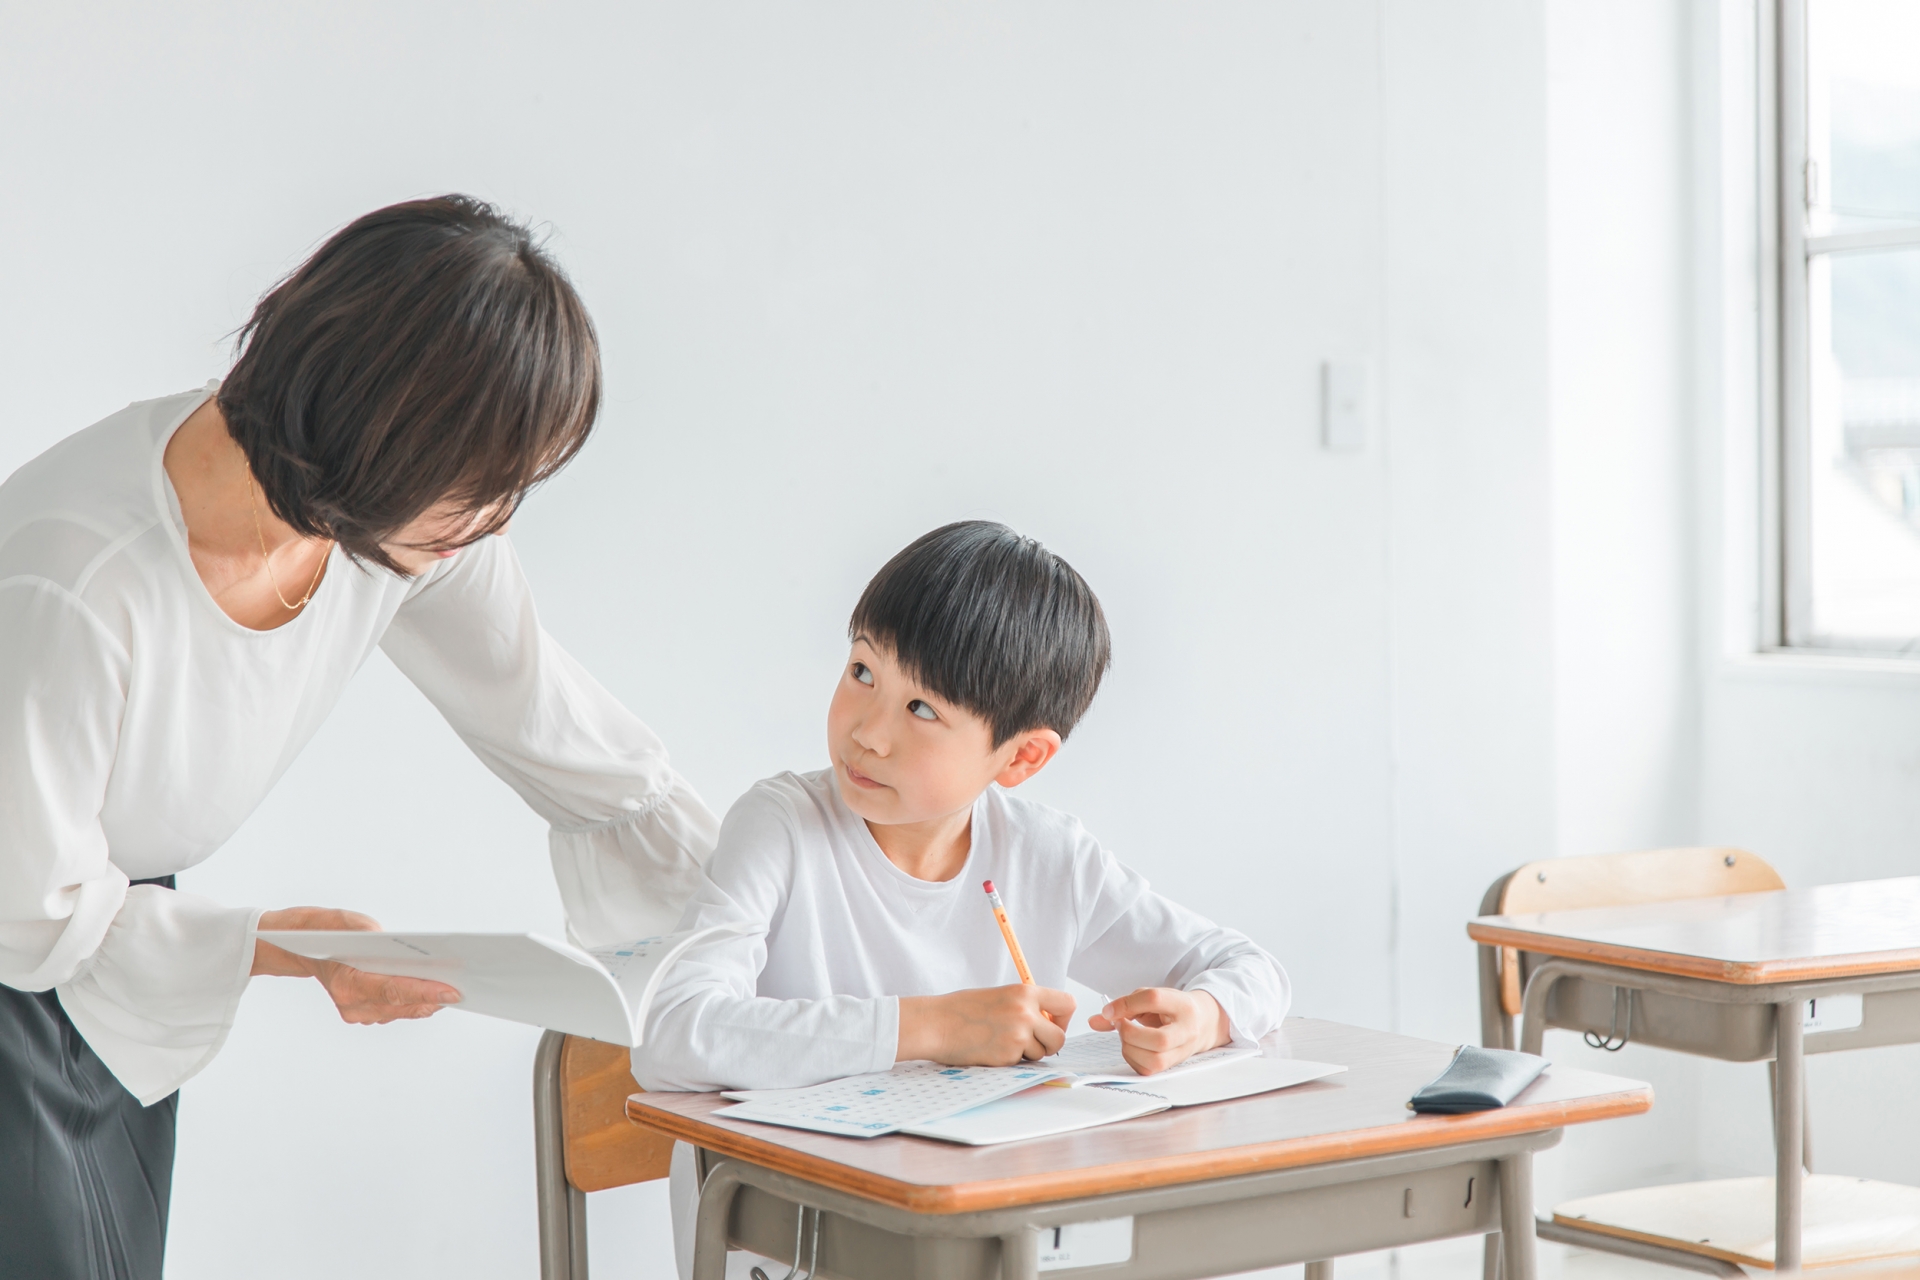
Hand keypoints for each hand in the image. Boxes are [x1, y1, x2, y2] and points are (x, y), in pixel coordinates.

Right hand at [252, 906, 460, 1024]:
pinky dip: (414, 1002)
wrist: (299, 947)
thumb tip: (386, 937)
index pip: (392, 990)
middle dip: (433, 998)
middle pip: (402, 1005)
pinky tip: (433, 991)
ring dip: (426, 1002)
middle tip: (464, 991)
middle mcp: (351, 1004)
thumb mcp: (341, 919)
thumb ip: (362, 927)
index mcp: (346, 983)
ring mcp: (356, 1012)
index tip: (452, 992)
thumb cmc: (323, 931)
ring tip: (454, 990)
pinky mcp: (363, 1013)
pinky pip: (396, 1010)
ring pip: (401, 1011)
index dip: (425, 992)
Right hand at [896, 984, 1075, 1065]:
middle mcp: (1026, 1013)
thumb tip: (1045, 1021)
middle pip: (1060, 1037)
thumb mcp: (999, 995)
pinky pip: (1020, 1063)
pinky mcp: (1008, 1056)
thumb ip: (1024, 1005)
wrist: (936, 1023)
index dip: (1063, 1018)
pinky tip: (991, 1049)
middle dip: (1049, 1044)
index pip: (1067, 1004)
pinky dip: (1010, 1060)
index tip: (1051, 1023)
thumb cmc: (961, 1009)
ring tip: (1001, 1042)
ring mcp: (1018, 1036)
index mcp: (1024, 992)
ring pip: (1041, 1053)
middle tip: (1032, 1043)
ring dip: (1027, 1053)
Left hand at [1088, 987, 1229, 1074]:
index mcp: (1182, 1006)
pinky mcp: (1173, 1066)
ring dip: (1131, 1049)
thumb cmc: (1172, 1009)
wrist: (1201, 1023)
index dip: (1126, 1004)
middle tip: (1121, 1025)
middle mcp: (1187, 1031)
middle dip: (1130, 1034)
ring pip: (1155, 1060)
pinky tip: (1132, 1048)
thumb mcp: (1151, 998)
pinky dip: (1133, 1060)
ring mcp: (1182, 1052)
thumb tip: (1094, 1020)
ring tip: (1127, 1037)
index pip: (1154, 1000)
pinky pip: (1148, 1071)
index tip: (1110, 1010)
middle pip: (1159, 1040)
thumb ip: (1124, 1005)